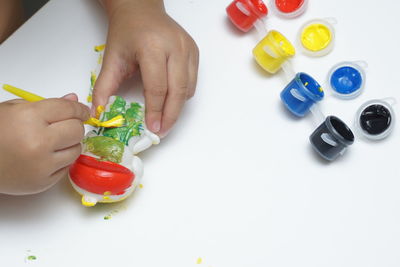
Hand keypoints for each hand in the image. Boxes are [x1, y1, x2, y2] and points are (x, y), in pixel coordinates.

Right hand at [0, 94, 88, 194]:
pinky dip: (61, 160)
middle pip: (76, 130)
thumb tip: (74, 99)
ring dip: (70, 143)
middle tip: (66, 126)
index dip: (79, 109)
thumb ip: (47, 104)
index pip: (69, 109)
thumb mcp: (13, 109)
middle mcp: (39, 141)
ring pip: (76, 149)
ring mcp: (42, 165)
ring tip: (53, 142)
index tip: (82, 111)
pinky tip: (46, 156)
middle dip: (74, 125)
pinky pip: (67, 167)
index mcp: (29, 118)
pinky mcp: (43, 182)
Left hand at [93, 0, 198, 137]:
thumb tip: (99, 113)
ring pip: (188, 89)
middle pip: (178, 91)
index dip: (155, 111)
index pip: (157, 87)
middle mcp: (174, 47)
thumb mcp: (111, 59)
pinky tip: (170, 99)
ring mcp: (187, 49)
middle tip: (162, 131)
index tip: (153, 129)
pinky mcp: (194, 52)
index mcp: (152, 47)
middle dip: (170, 116)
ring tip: (164, 118)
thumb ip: (104, 87)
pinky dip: (183, 95)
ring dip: (177, 107)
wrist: (140, 10)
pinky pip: (192, 81)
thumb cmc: (126, 33)